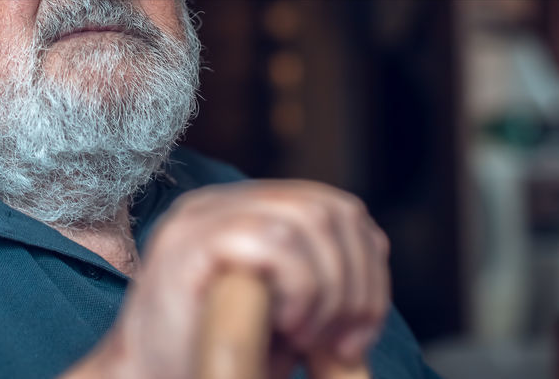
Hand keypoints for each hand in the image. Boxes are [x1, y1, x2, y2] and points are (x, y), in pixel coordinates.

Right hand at [70, 180, 389, 378]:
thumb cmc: (210, 357)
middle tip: (340, 344)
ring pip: (307, 220)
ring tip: (305, 336)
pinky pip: (271, 240)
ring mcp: (200, 217)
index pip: (337, 208)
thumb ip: (321, 288)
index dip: (367, 268)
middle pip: (331, 209)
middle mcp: (222, 202)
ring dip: (328, 290)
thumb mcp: (281, 316)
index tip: (358, 335)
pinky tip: (285, 325)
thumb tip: (372, 281)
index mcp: (244, 211)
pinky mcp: (186, 243)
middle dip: (357, 284)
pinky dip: (299, 288)